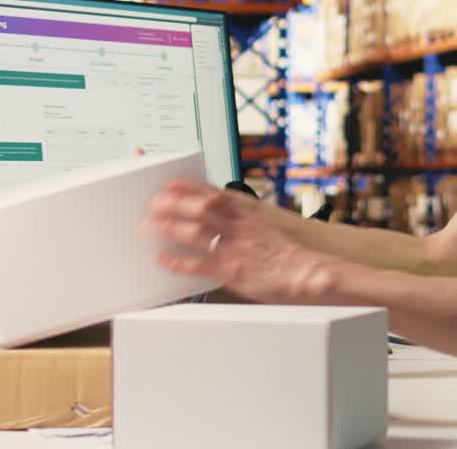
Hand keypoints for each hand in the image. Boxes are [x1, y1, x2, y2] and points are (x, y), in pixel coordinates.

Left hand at [145, 180, 333, 302]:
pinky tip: (163, 260)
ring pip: (195, 232)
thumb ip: (241, 223)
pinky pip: (199, 264)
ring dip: (170, 227)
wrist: (305, 274)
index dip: (189, 187)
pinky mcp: (231, 271)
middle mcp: (238, 228)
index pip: (213, 194)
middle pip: (200, 208)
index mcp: (246, 215)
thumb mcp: (264, 229)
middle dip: (174, 204)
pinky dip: (178, 261)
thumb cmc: (285, 256)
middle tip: (154, 203)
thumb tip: (221, 218)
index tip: (171, 183)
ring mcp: (233, 248)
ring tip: (151, 225)